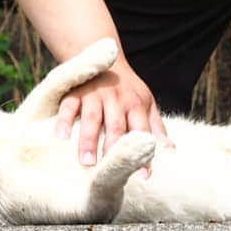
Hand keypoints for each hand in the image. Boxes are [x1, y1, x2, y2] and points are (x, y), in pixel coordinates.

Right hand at [53, 59, 168, 165]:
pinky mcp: (74, 92)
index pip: (141, 131)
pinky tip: (60, 137)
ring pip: (92, 118)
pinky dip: (64, 120)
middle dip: (114, 149)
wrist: (100, 54)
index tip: (144, 176)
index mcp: (136, 104)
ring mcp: (94, 94)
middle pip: (116, 126)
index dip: (144, 152)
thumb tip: (170, 151)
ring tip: (86, 162)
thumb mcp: (145, 102)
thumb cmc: (126, 89)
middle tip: (110, 174)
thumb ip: (156, 127)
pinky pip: (68, 106)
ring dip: (89, 140)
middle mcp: (116, 98)